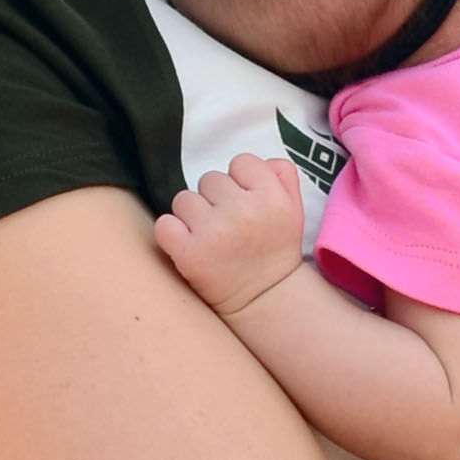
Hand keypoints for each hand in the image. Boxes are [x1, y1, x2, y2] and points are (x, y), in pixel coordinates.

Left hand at [151, 152, 308, 318]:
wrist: (264, 298)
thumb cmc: (274, 248)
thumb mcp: (294, 209)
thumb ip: (283, 175)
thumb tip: (261, 161)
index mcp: (272, 198)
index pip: (242, 162)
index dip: (239, 181)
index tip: (243, 201)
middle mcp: (244, 212)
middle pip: (210, 179)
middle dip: (214, 198)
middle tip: (226, 223)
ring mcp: (214, 233)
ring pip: (184, 199)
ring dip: (191, 215)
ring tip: (208, 235)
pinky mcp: (189, 254)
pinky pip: (164, 224)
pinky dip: (171, 233)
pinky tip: (187, 244)